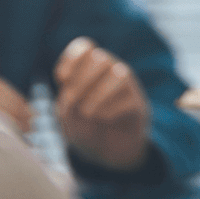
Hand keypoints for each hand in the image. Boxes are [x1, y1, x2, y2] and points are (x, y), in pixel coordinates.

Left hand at [54, 36, 151, 172]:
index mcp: (91, 67)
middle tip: (72, 100)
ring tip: (87, 112)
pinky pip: (128, 99)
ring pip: (118, 74)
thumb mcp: (68, 116)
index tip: (61, 78)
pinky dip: (110, 109)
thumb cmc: (84, 126)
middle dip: (82, 78)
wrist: (106, 151)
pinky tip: (102, 119)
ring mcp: (127, 86)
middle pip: (100, 57)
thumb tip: (73, 97)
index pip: (85, 46)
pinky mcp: (138, 105)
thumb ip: (68, 103)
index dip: (71, 58)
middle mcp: (111, 71)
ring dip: (97, 94)